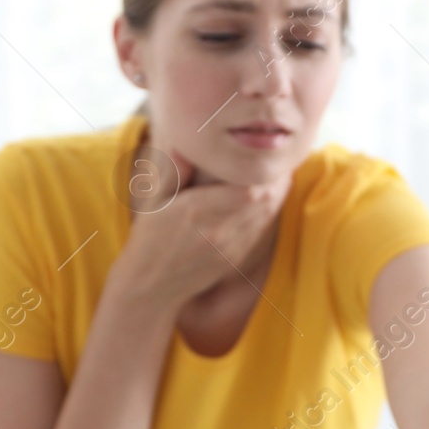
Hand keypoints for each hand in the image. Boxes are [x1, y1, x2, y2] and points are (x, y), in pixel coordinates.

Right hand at [114, 144, 288, 308]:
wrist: (152, 285)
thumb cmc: (150, 238)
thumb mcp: (153, 201)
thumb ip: (171, 171)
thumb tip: (184, 143)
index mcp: (196, 211)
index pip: (248, 189)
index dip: (264, 172)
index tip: (265, 155)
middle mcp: (217, 230)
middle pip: (265, 200)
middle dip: (277, 179)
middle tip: (278, 161)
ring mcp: (229, 247)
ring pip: (267, 216)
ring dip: (277, 195)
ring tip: (278, 175)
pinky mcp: (236, 259)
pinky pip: (261, 231)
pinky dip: (269, 213)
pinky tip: (268, 199)